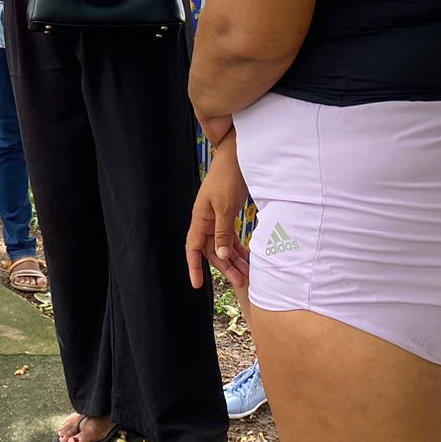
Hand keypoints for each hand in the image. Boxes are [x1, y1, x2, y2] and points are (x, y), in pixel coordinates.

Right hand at [185, 128, 249, 289]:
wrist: (236, 157)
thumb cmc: (228, 178)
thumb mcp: (226, 206)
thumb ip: (223, 231)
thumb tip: (221, 255)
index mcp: (200, 218)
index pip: (193, 248)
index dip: (194, 266)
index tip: (197, 284)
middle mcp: (205, 221)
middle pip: (211, 250)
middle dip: (225, 267)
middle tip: (240, 281)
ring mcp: (215, 218)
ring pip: (222, 245)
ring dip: (234, 259)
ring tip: (247, 274)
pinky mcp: (226, 214)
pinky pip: (229, 237)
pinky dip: (238, 247)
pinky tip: (246, 257)